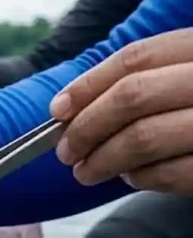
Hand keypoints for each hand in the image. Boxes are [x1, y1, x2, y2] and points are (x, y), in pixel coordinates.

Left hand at [50, 28, 192, 193]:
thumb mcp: (187, 80)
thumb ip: (148, 84)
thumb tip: (73, 110)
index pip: (138, 58)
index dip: (89, 84)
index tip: (58, 110)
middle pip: (133, 97)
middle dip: (86, 128)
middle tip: (66, 151)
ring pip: (144, 138)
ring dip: (103, 160)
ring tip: (87, 171)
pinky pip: (171, 174)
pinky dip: (140, 179)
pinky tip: (132, 178)